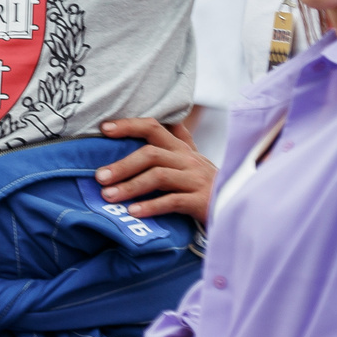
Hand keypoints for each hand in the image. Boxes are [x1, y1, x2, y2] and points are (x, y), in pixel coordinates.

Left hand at [93, 116, 216, 220]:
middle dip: (122, 165)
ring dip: (131, 186)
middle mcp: (188, 160)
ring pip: (158, 176)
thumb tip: (161, 123)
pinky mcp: (201, 201)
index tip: (104, 128)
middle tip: (100, 178)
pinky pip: (172, 201)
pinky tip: (134, 212)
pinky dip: (151, 206)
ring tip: (109, 197)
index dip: (129, 126)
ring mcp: (195, 179)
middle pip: (151, 153)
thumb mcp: (192, 161)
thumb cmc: (207, 185)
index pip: (153, 128)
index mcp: (181, 149)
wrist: (236, 206)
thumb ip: (177, 143)